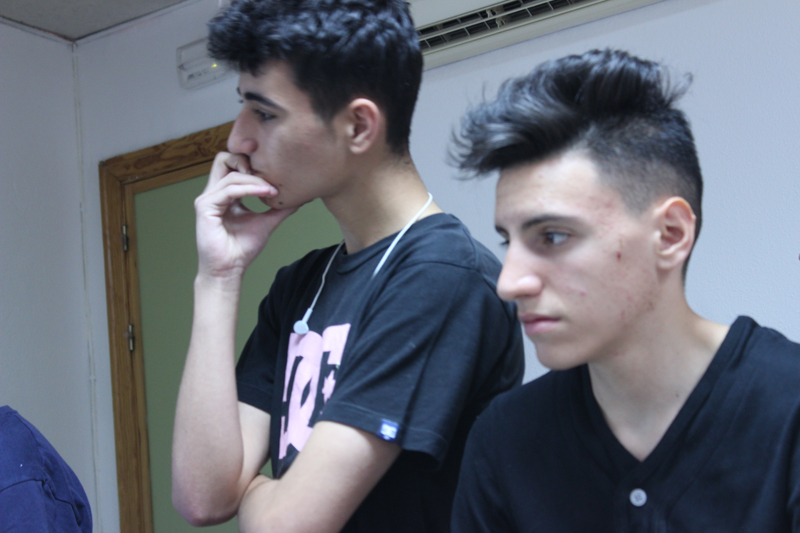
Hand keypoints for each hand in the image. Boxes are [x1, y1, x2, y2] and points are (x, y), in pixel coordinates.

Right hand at [194, 152, 297, 279]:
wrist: (229, 270)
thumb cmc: (243, 249)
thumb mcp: (267, 222)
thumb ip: (280, 209)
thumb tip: (300, 198)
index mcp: (226, 194)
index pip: (234, 164)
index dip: (252, 163)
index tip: (274, 175)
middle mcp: (214, 193)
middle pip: (225, 158)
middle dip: (248, 160)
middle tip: (269, 174)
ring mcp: (207, 198)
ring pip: (231, 173)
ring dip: (255, 179)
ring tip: (272, 190)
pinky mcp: (205, 207)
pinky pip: (228, 189)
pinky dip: (249, 189)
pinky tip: (265, 193)